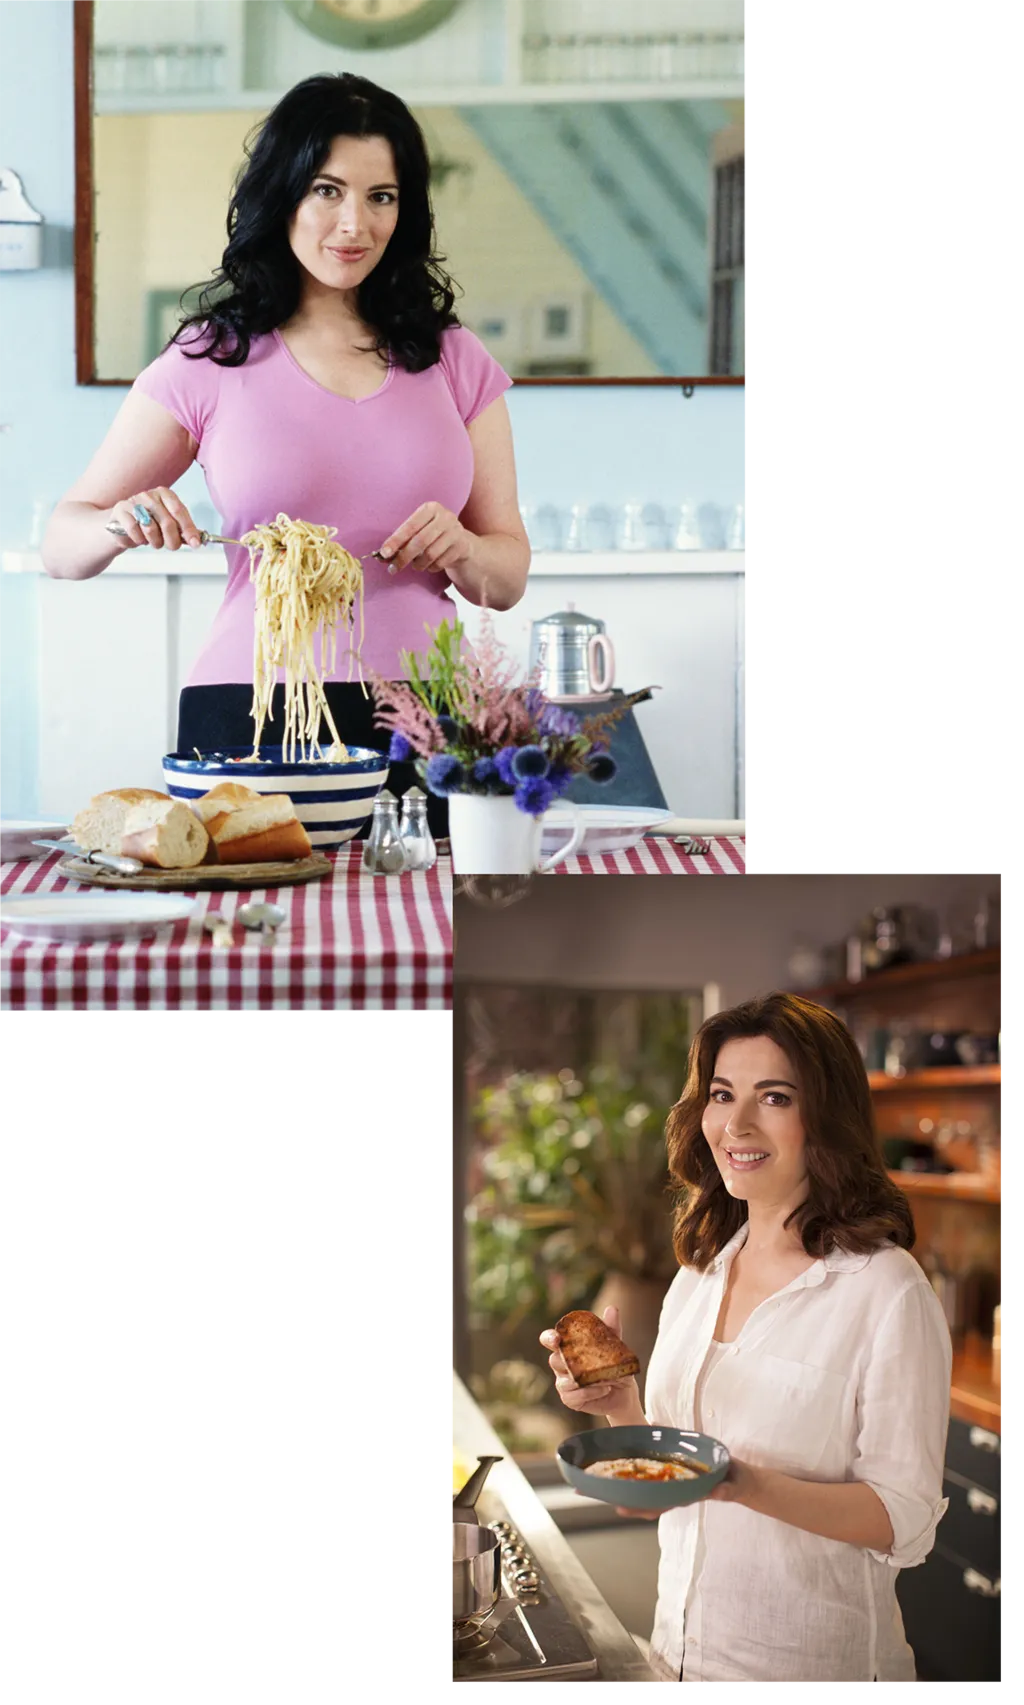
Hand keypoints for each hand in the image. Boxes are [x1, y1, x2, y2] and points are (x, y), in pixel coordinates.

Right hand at [107, 487, 202, 550]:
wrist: (123, 528)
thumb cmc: (150, 526)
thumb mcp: (169, 526)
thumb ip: (182, 530)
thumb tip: (196, 540)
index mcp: (165, 495)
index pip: (180, 511)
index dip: (189, 529)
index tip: (195, 543)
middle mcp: (150, 495)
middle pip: (167, 522)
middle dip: (172, 540)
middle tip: (171, 546)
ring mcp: (134, 501)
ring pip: (150, 528)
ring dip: (155, 542)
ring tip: (153, 541)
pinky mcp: (120, 510)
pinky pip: (134, 530)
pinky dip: (139, 540)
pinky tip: (139, 538)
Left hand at [378, 501, 472, 574]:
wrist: (461, 542)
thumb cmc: (432, 536)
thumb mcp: (418, 532)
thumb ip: (401, 542)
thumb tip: (381, 557)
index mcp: (430, 508)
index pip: (410, 526)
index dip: (395, 541)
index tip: (383, 553)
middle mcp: (445, 517)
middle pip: (420, 541)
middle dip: (404, 557)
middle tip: (393, 569)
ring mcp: (456, 531)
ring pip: (431, 554)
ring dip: (418, 565)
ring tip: (415, 566)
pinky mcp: (462, 546)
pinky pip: (440, 563)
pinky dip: (431, 568)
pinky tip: (430, 565)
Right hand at [539, 1306, 642, 1426]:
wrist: (624, 1392)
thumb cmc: (614, 1365)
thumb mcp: (615, 1346)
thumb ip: (611, 1329)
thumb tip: (612, 1309)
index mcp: (567, 1347)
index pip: (549, 1339)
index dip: (549, 1338)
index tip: (557, 1339)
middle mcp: (561, 1365)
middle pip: (554, 1360)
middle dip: (568, 1361)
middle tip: (585, 1361)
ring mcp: (563, 1383)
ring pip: (563, 1380)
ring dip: (584, 1379)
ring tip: (605, 1378)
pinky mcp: (569, 1399)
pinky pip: (573, 1395)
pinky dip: (589, 1392)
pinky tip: (604, 1388)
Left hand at [613, 1449, 755, 1520]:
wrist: (742, 1480)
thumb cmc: (737, 1485)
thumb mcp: (733, 1488)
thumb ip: (725, 1491)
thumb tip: (716, 1492)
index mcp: (688, 1495)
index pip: (661, 1504)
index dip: (641, 1507)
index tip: (622, 1509)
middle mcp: (679, 1489)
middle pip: (649, 1497)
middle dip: (628, 1499)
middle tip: (606, 1498)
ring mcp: (679, 1480)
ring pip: (651, 1485)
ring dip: (633, 1483)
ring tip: (610, 1479)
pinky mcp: (682, 1469)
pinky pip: (661, 1469)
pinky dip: (648, 1465)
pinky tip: (634, 1457)